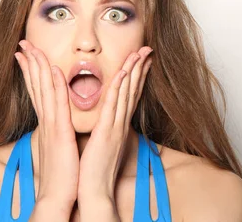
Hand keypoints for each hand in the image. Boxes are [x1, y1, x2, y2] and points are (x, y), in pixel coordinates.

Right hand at [15, 40, 78, 214]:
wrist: (58, 197)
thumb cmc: (60, 173)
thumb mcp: (56, 144)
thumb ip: (54, 128)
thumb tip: (54, 119)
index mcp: (46, 122)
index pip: (36, 89)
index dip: (29, 70)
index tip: (23, 54)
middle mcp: (46, 119)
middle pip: (36, 84)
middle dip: (29, 62)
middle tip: (23, 43)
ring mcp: (52, 124)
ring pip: (44, 89)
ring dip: (38, 66)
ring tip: (32, 48)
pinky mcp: (61, 132)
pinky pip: (59, 104)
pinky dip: (56, 85)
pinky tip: (54, 69)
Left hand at [77, 46, 152, 202]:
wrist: (95, 192)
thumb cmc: (95, 169)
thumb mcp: (104, 144)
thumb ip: (106, 128)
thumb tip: (105, 118)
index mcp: (119, 125)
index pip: (131, 95)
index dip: (138, 75)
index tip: (143, 59)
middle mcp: (121, 123)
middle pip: (133, 90)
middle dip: (140, 68)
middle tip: (147, 49)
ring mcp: (116, 126)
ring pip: (126, 93)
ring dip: (133, 71)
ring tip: (139, 53)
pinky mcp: (107, 132)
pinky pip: (114, 106)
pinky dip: (119, 88)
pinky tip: (122, 73)